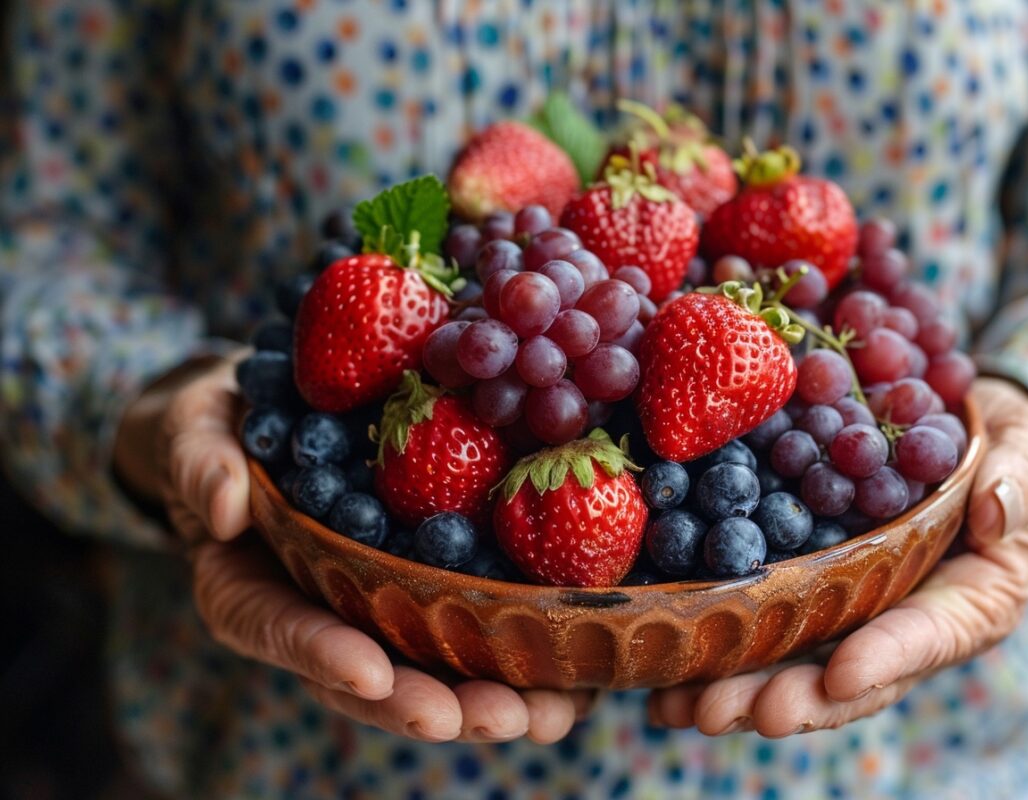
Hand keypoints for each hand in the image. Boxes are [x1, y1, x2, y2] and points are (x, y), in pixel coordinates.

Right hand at [116, 356, 590, 743]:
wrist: (268, 415)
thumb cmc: (221, 429)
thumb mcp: (195, 433)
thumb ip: (199, 464)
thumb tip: (223, 507)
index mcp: (251, 593)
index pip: (283, 632)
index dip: (326, 656)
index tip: (374, 674)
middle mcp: (319, 615)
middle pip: (373, 677)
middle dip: (434, 704)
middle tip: (496, 717)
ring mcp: (374, 609)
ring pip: (433, 668)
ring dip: (496, 695)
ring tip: (555, 712)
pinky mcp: (425, 587)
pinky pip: (471, 625)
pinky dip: (524, 650)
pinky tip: (578, 665)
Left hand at [647, 377, 1027, 735]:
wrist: (948, 422)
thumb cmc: (1004, 441)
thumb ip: (1024, 477)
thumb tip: (995, 513)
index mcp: (968, 600)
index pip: (929, 637)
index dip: (889, 657)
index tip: (844, 674)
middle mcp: (901, 620)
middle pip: (845, 674)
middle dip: (787, 699)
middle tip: (727, 712)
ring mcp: (847, 610)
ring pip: (792, 664)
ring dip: (735, 690)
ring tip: (679, 706)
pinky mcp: (802, 586)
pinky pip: (757, 624)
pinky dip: (710, 650)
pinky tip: (659, 670)